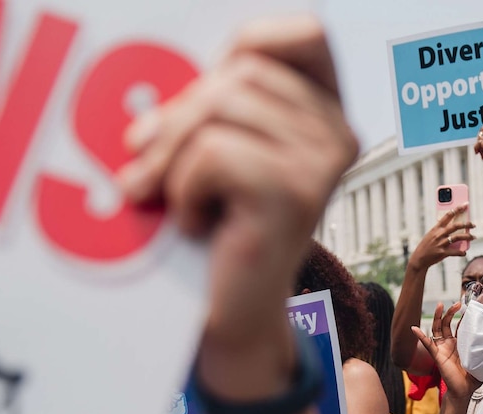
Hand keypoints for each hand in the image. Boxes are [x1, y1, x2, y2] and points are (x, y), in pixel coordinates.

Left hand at [117, 16, 358, 347]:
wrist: (235, 311)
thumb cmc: (221, 225)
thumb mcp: (223, 146)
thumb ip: (221, 99)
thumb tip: (171, 66)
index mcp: (328, 113)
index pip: (304, 33)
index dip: (249, 42)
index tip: (208, 84)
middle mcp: (338, 134)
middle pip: (241, 73)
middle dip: (178, 117)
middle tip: (143, 162)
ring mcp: (323, 164)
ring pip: (219, 110)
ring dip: (171, 159)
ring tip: (170, 198)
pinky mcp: (293, 196)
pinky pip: (212, 154)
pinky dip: (182, 190)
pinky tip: (197, 223)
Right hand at [409, 204, 473, 270]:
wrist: (419, 258)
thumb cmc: (427, 245)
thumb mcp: (431, 234)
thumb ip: (441, 230)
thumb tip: (455, 228)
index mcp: (436, 228)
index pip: (448, 215)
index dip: (457, 209)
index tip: (465, 205)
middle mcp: (439, 234)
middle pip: (455, 226)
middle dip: (466, 224)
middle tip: (473, 224)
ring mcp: (441, 243)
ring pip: (457, 237)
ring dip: (467, 236)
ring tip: (473, 237)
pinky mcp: (442, 252)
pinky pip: (455, 252)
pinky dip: (461, 252)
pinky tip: (464, 252)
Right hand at [411, 301, 480, 399]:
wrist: (463, 391)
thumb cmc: (471, 378)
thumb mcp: (481, 360)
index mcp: (459, 344)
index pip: (459, 326)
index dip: (461, 316)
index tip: (468, 306)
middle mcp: (449, 344)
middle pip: (446, 323)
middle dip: (450, 312)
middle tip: (457, 303)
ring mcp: (442, 348)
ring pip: (437, 329)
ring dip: (437, 316)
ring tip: (439, 305)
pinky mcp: (437, 355)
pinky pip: (427, 344)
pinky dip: (420, 336)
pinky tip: (414, 328)